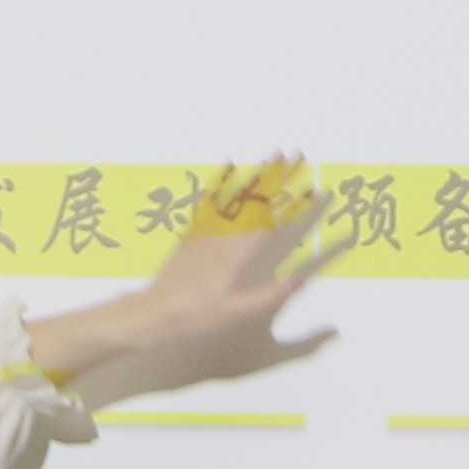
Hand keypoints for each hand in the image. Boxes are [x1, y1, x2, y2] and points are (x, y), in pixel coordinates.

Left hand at [27, 154, 342, 409]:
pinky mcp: (194, 234)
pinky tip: (228, 171)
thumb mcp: (237, 312)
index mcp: (237, 255)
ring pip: (237, 195)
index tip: (313, 189)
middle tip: (296, 154)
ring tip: (271, 156)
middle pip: (257, 199)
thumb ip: (269, 296)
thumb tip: (298, 282)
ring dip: (257, 174)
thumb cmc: (195, 314)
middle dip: (279, 175)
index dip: (295, 204)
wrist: (156, 310)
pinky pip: (212, 201)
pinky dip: (223, 183)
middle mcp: (224, 237)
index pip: (273, 222)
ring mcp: (207, 232)